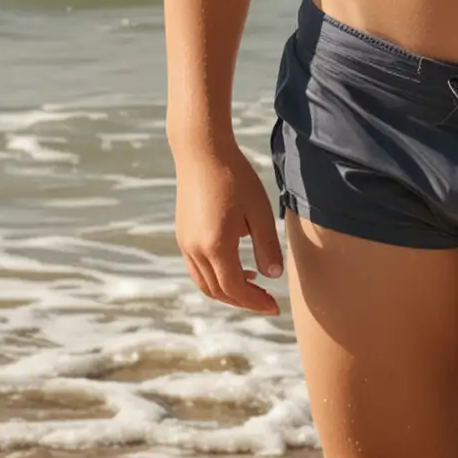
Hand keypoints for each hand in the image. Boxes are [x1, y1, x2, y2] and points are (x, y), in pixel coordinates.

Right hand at [172, 138, 284, 313]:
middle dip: (243, 300)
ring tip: (253, 283)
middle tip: (267, 300)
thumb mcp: (259, 211)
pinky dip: (215, 276)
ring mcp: (185, 244)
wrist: (202, 152)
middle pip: (218, 291)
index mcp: (215, 247)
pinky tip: (235, 263)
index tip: (275, 306)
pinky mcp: (182, 235)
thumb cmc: (235, 177)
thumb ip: (267, 246)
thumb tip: (273, 276)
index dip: (256, 302)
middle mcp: (195, 251)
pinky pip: (197, 268)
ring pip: (205, 283)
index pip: (236, 289)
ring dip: (228, 291)